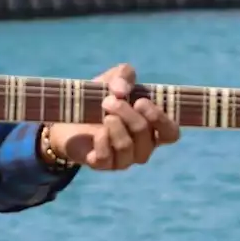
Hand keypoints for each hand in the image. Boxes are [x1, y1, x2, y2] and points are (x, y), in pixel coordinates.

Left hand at [46, 63, 179, 170]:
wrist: (68, 117)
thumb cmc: (99, 98)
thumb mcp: (113, 80)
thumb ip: (124, 75)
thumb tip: (121, 90)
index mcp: (152, 127)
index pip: (171, 133)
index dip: (160, 120)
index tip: (140, 101)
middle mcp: (142, 146)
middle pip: (146, 136)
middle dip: (128, 115)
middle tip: (109, 101)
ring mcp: (124, 158)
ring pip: (128, 148)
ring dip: (116, 127)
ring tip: (104, 114)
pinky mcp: (103, 165)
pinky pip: (108, 159)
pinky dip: (103, 142)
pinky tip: (97, 131)